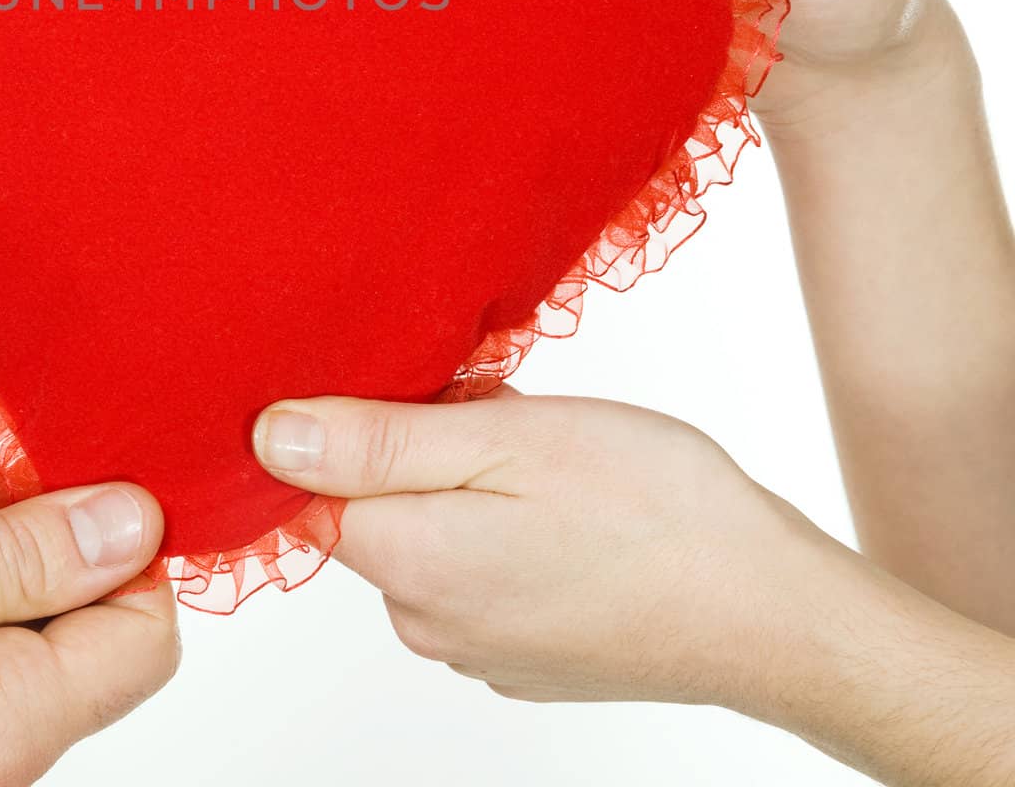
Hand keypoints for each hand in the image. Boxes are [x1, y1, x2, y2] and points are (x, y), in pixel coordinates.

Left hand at [249, 387, 845, 710]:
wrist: (775, 614)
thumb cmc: (653, 511)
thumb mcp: (506, 439)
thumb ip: (378, 441)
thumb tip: (269, 437)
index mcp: (408, 564)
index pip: (313, 484)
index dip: (358, 419)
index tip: (422, 390)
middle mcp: (426, 621)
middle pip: (377, 502)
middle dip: (424, 444)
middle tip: (505, 414)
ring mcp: (479, 645)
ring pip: (435, 527)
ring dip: (471, 479)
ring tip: (552, 459)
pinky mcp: (525, 652)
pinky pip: (482, 566)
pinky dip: (508, 523)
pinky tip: (573, 505)